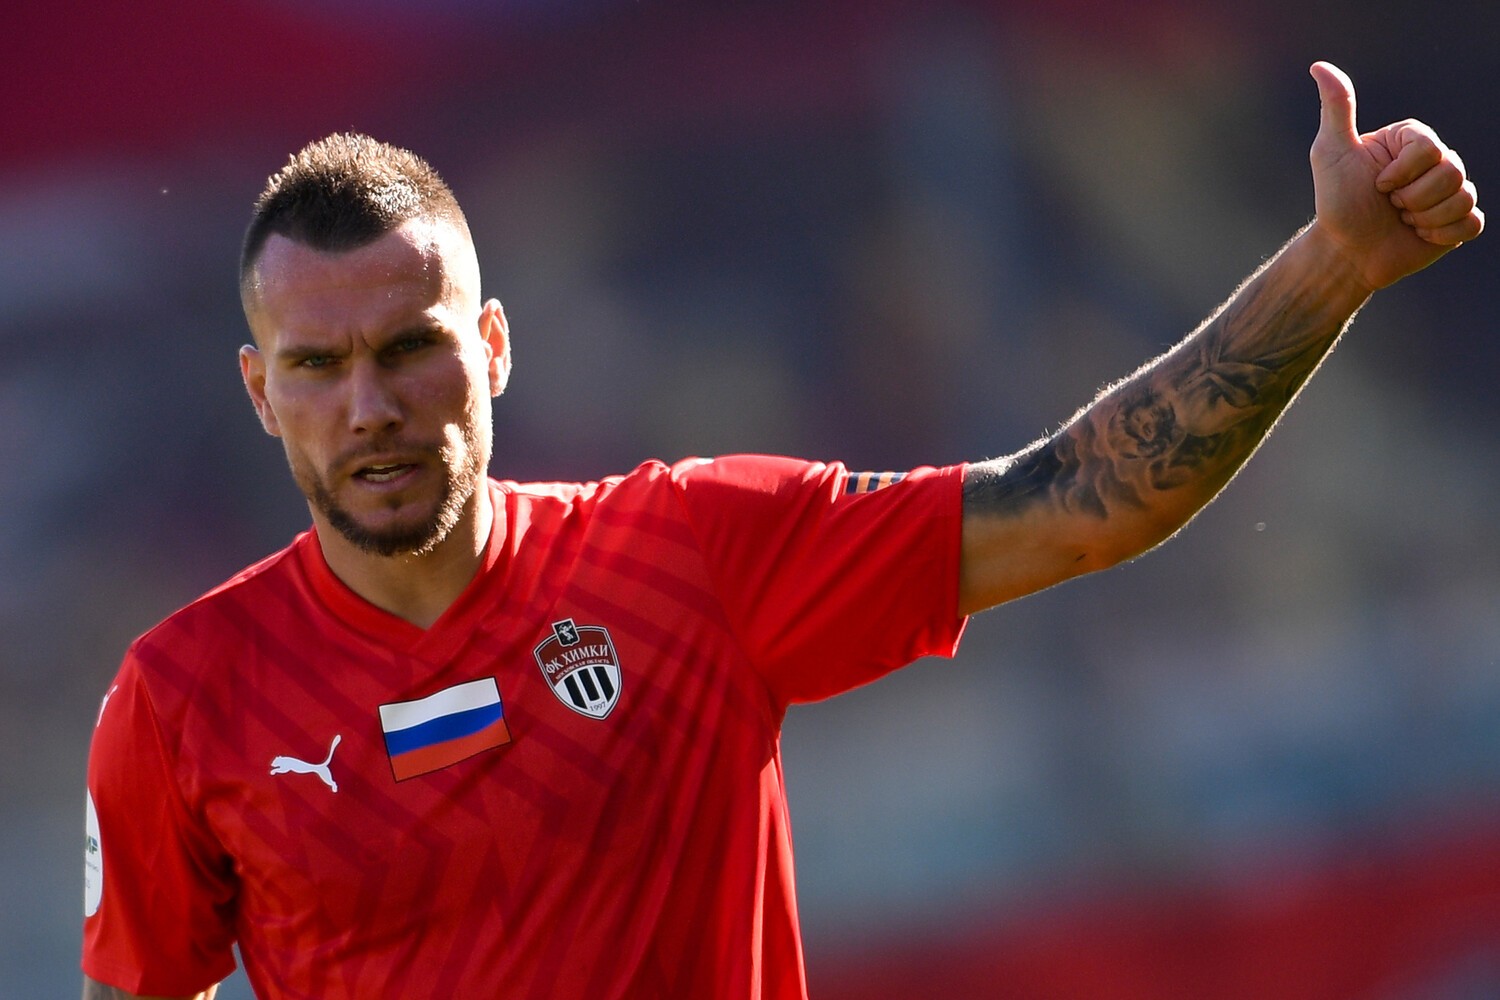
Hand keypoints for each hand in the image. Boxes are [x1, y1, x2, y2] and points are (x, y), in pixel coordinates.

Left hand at [1308, 61, 1481, 290]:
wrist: (1344, 252)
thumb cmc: (1336, 202)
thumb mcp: (1330, 152)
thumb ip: (1336, 108)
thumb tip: (1319, 66)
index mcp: (1412, 141)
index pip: (1431, 148)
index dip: (1402, 173)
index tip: (1377, 184)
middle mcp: (1436, 161)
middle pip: (1453, 172)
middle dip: (1413, 198)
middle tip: (1389, 205)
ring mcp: (1449, 191)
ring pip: (1464, 198)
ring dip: (1424, 217)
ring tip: (1401, 220)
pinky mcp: (1457, 222)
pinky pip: (1472, 223)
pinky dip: (1442, 235)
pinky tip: (1419, 235)